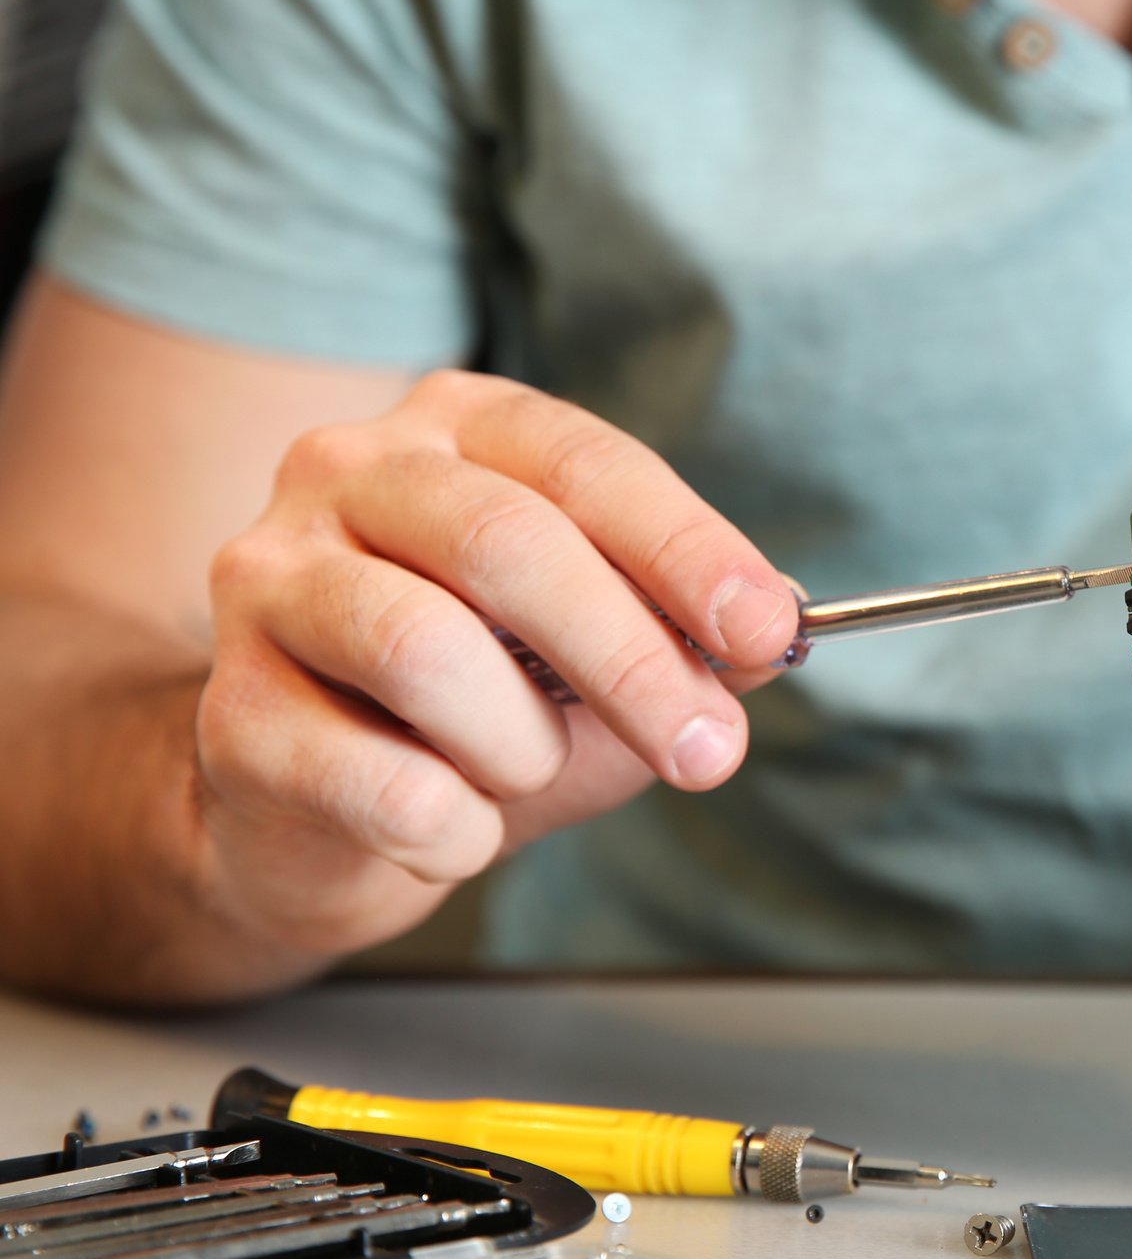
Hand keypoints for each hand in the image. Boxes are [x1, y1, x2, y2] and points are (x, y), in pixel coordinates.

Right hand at [196, 370, 799, 957]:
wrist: (332, 820)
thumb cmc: (485, 714)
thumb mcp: (607, 665)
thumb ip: (689, 639)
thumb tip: (775, 629)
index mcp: (458, 429)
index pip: (586, 464)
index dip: (688, 549)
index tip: (767, 630)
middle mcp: (346, 472)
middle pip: (507, 543)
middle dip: (631, 659)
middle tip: (707, 750)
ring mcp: (270, 580)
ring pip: (425, 649)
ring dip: (521, 743)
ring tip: (528, 773)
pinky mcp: (230, 710)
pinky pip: (376, 779)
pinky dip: (453, 828)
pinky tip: (454, 828)